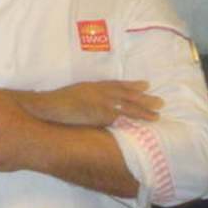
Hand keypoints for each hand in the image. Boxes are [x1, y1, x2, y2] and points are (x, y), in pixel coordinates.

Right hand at [23, 80, 161, 126]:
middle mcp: (99, 91)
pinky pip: (119, 117)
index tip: (146, 85)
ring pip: (126, 105)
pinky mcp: (98, 114)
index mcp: (93, 86)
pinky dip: (132, 119)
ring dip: (143, 109)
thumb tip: (92, 104)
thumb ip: (86, 98)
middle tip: (160, 101)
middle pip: (126, 94)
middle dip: (144, 97)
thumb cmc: (56, 103)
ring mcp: (99, 102)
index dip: (132, 86)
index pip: (116, 85)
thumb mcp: (74, 95)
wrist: (46, 107)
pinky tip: (142, 123)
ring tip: (157, 114)